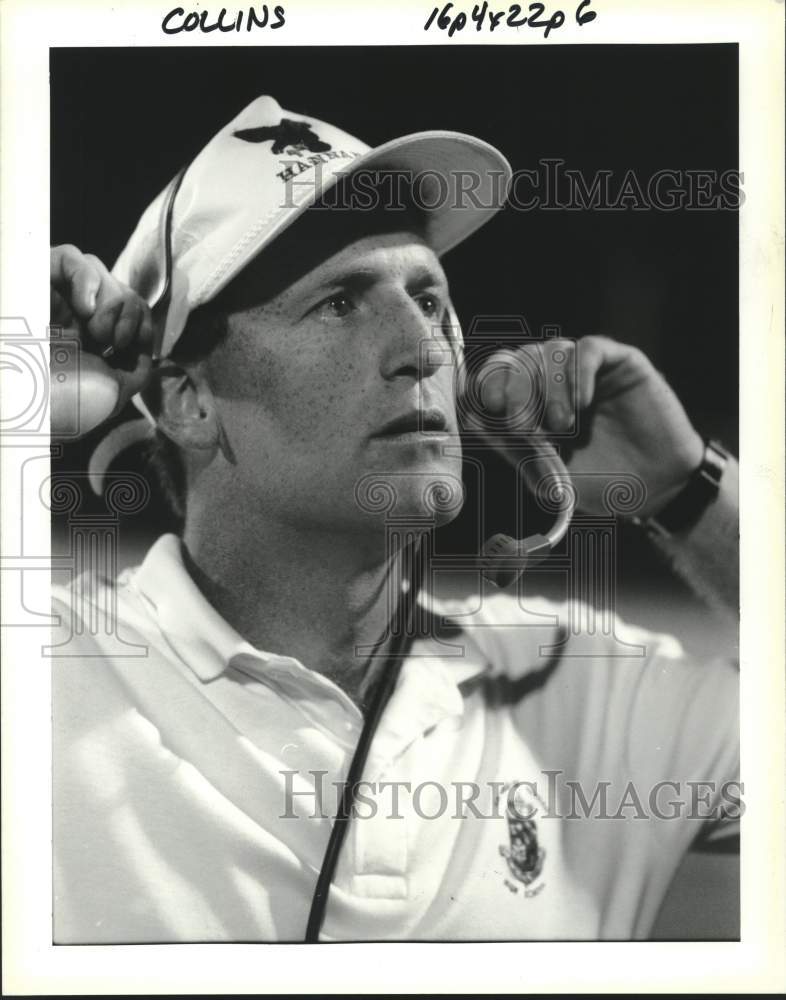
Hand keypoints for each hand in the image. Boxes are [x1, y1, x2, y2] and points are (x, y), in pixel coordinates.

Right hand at [50, 244, 154, 435]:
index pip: (133, 308)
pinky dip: (88, 281)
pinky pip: (72, 257)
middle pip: (120, 287)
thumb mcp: (112, 393)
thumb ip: (137, 369)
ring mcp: (54, 292)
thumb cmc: (62, 401)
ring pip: (100, 271)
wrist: (24, 400)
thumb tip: (147, 347)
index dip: (142, 321)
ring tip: (95, 334)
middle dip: (129, 317)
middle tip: (111, 344)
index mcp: (92, 336)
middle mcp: (74, 311)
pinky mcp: (36, 275)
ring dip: (110, 305)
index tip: (131, 345)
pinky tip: (85, 309)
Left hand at [474, 335, 703, 518]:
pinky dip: (579, 373)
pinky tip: (584, 404)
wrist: (654, 488)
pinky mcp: (620, 363)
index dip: (487, 386)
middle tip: (523, 426)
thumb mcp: (547, 474)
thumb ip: (513, 448)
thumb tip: (473, 419)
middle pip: (518, 358)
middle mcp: (554, 380)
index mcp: (531, 403)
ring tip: (562, 426)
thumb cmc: (600, 482)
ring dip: (549, 387)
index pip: (497, 375)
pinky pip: (589, 348)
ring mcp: (586, 370)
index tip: (488, 410)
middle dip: (514, 391)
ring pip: (551, 350)